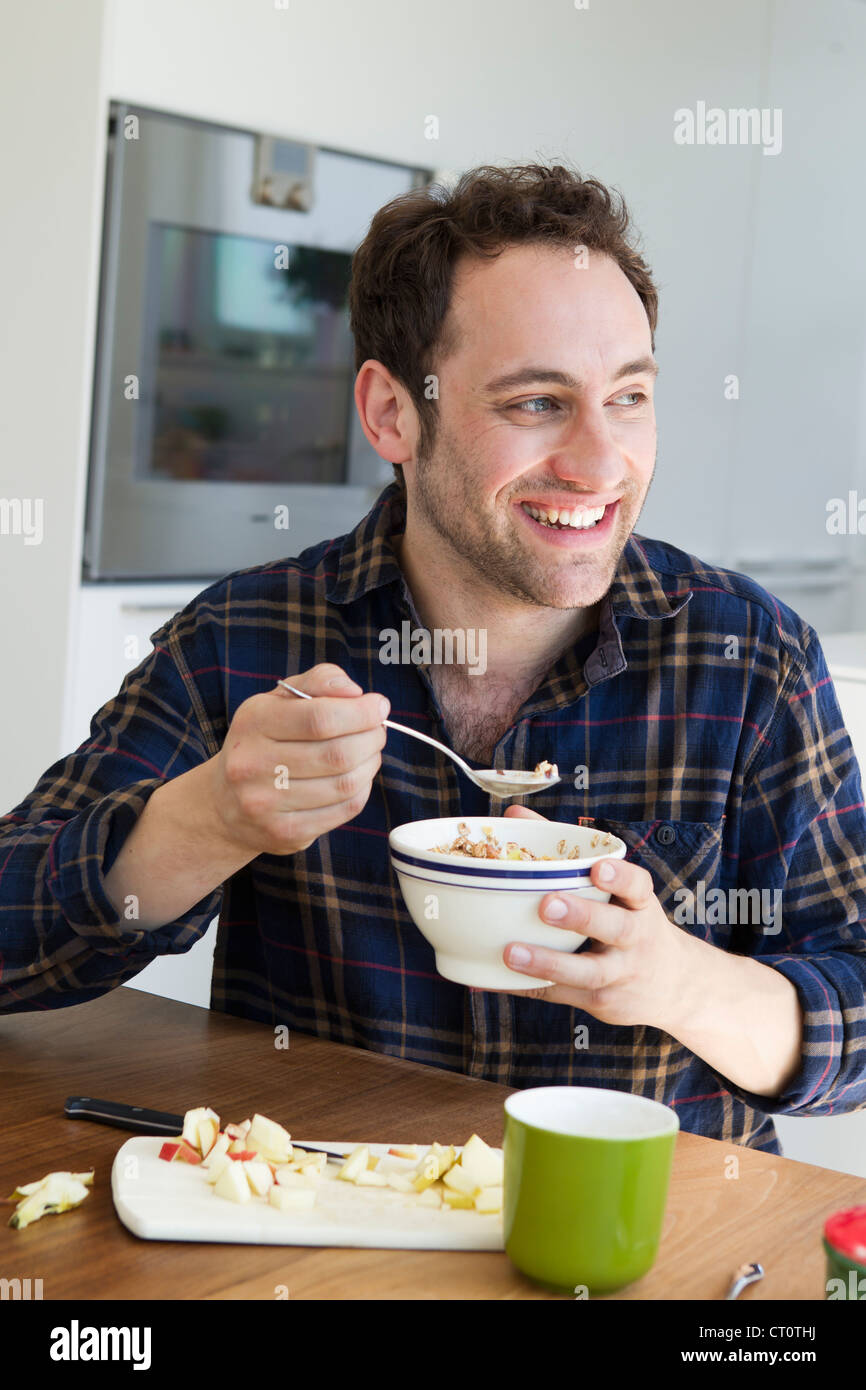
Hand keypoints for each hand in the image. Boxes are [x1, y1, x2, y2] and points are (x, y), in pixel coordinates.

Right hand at [208, 663, 388, 856]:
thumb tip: (356, 693)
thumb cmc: (265, 740)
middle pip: (338, 754)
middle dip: (371, 738)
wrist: (226, 803)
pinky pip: (344, 810)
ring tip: (369, 753)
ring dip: (370, 764)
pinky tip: (356, 778)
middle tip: (378, 731)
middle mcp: (252, 764)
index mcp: (253, 723)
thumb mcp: (281, 700)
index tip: (378, 706)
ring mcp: (266, 804)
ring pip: (346, 784)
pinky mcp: (285, 832)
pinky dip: (362, 790)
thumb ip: (319, 682)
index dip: (361, 712)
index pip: (320, 718)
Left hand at [497, 805, 688, 1029]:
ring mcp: (621, 974)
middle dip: (582, 916)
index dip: (620, 876)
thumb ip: (566, 849)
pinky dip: (528, 987)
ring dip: (548, 962)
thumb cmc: (630, 922)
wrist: (675, 986)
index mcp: (639, 905)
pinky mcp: (601, 1002)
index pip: (638, 886)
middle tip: (546, 905)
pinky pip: (561, 994)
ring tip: (511, 952)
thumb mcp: (618, 890)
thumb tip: (514, 813)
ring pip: (588, 971)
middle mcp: (636, 939)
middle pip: (615, 928)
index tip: (598, 867)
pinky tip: (495, 978)